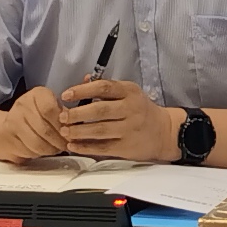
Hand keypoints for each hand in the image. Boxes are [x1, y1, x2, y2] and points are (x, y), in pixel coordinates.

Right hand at [0, 87, 70, 161]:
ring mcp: (12, 120)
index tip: (69, 133)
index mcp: (38, 94)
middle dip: (59, 141)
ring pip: (37, 142)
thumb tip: (78, 128)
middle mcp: (23, 104)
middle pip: (44, 129)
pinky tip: (43, 150)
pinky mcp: (6, 135)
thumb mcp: (54, 109)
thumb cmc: (38, 117)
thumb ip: (66, 116)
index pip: (50, 109)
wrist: (8, 127)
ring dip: (50, 150)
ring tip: (57, 149)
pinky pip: (28, 150)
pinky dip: (39, 154)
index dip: (62, 125)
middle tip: (66, 145)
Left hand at [56, 76, 173, 161]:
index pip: (103, 88)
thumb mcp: (129, 93)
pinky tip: (73, 146)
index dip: (82, 90)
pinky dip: (86, 147)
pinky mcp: (127, 146)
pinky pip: (103, 147)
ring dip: (78, 131)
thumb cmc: (141, 110)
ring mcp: (129, 129)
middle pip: (99, 110)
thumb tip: (84, 79)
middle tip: (62, 116)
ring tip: (64, 132)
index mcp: (129, 92)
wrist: (164, 132)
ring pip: (99, 130)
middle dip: (77, 114)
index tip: (66, 95)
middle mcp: (130, 109)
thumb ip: (107, 87)